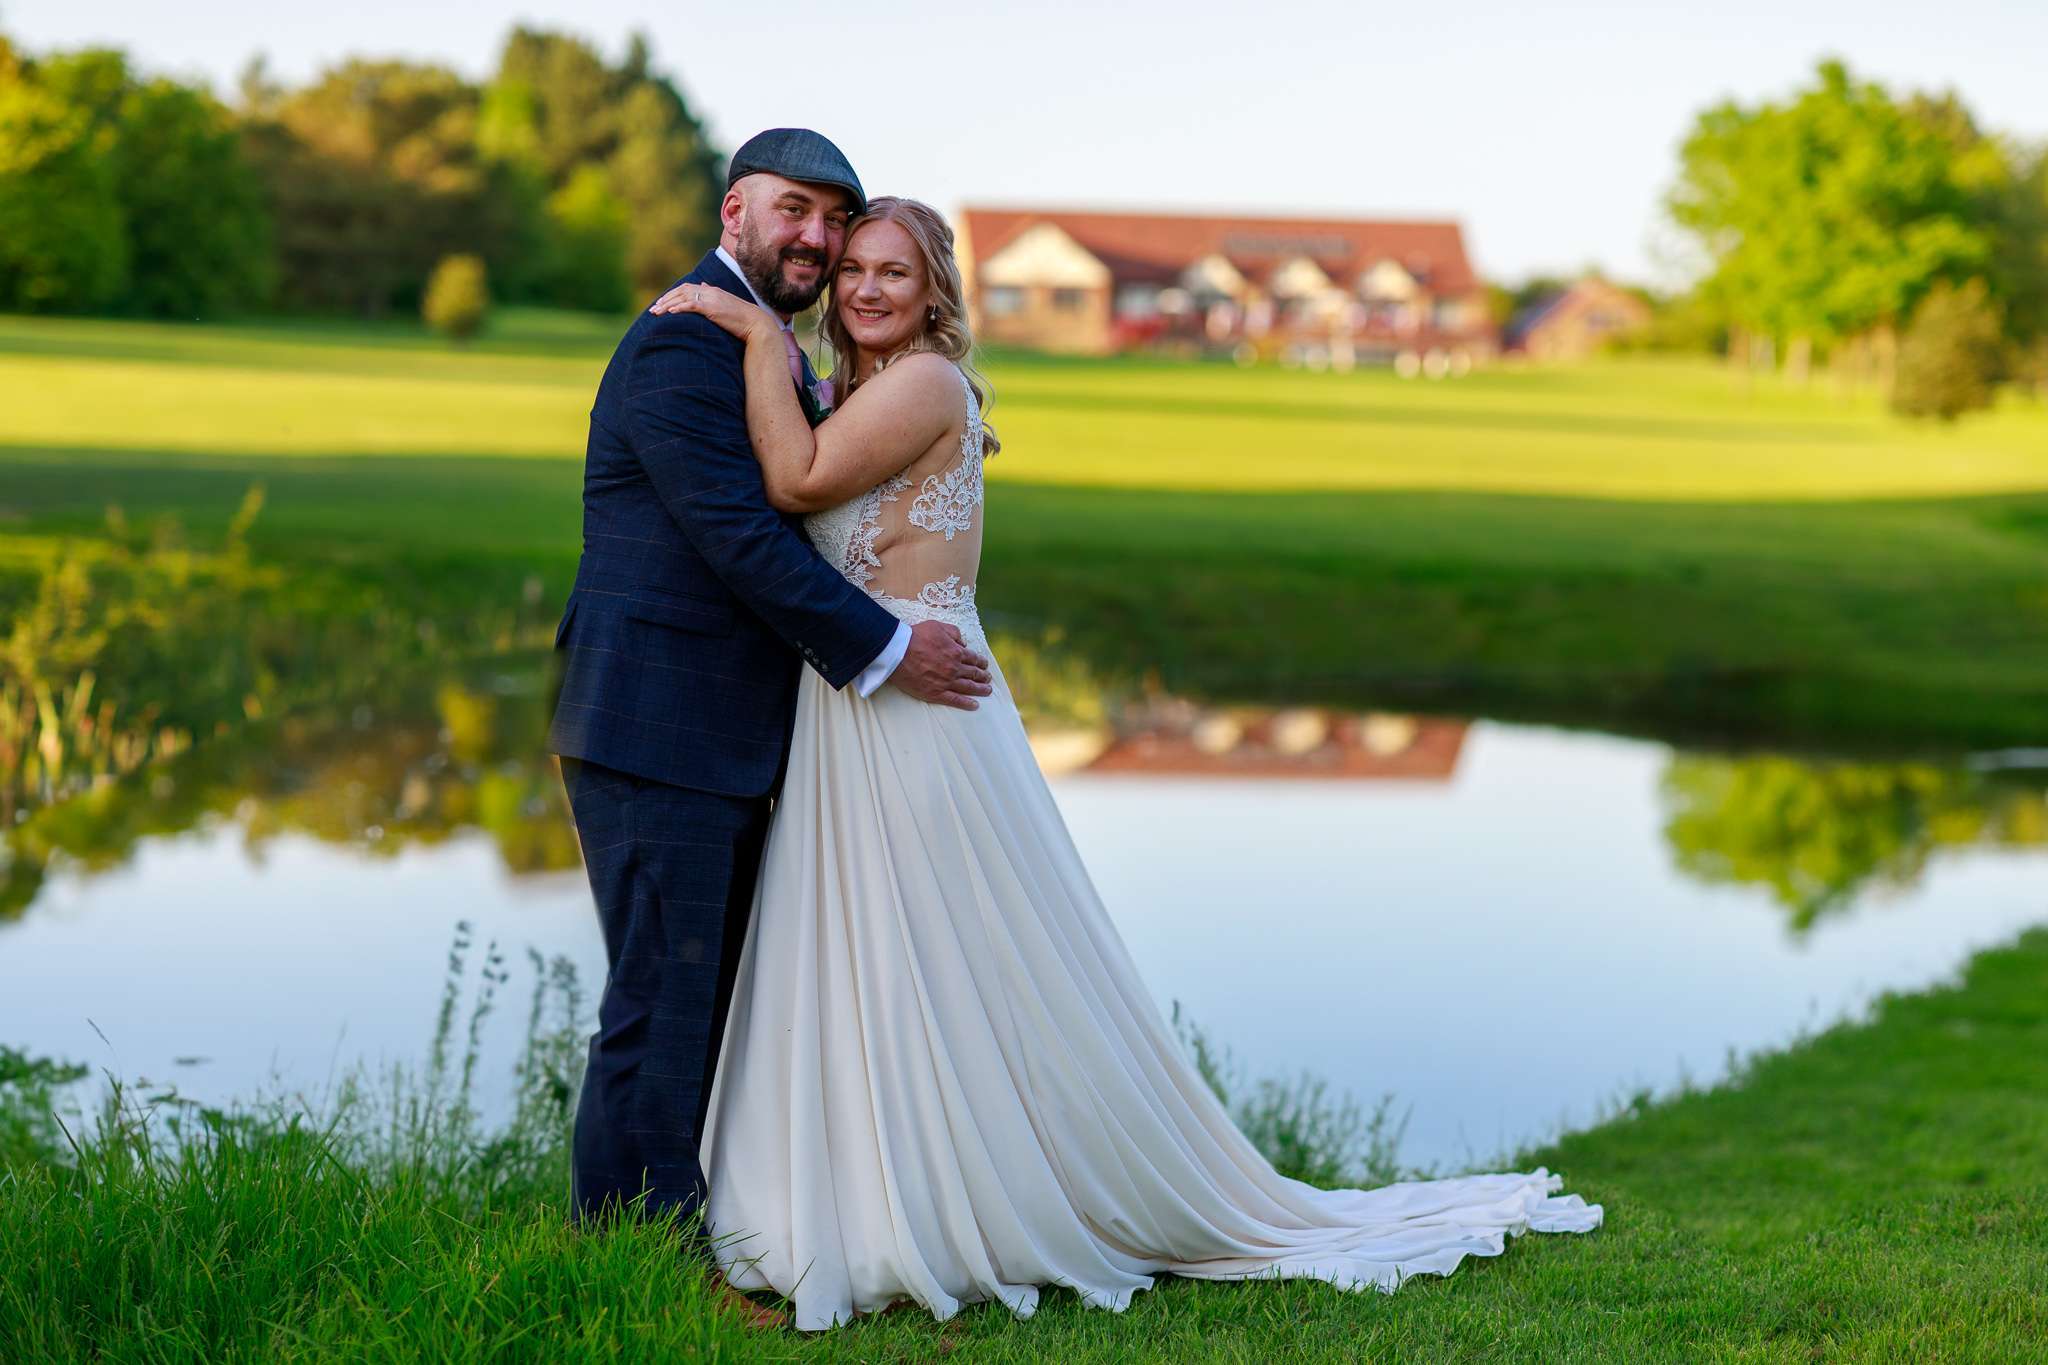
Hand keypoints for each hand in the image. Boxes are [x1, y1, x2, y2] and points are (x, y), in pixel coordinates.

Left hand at [648, 281, 772, 340]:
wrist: (756, 324)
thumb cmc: (742, 318)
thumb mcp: (725, 304)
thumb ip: (712, 295)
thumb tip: (702, 285)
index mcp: (712, 290)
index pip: (687, 288)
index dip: (672, 295)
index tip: (661, 303)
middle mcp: (710, 291)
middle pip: (681, 291)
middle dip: (666, 299)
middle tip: (654, 309)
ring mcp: (711, 298)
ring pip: (683, 297)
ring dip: (668, 304)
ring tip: (657, 312)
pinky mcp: (713, 308)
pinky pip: (692, 305)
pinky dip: (679, 307)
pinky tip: (670, 313)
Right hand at [889, 620, 993, 710]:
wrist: (897, 652)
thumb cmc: (915, 636)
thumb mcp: (938, 626)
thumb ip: (954, 633)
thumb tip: (963, 643)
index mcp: (956, 652)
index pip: (973, 658)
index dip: (981, 662)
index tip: (985, 665)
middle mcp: (954, 668)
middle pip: (973, 673)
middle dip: (983, 676)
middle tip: (988, 678)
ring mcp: (946, 682)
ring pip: (968, 687)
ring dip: (980, 689)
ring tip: (987, 691)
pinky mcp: (935, 693)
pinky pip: (955, 700)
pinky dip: (966, 703)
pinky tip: (975, 705)